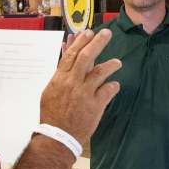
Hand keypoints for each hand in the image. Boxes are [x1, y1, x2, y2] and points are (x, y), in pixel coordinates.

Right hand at [39, 28, 121, 144]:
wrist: (58, 136)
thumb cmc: (53, 113)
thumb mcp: (51, 90)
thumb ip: (61, 73)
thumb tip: (65, 53)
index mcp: (60, 79)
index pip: (71, 55)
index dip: (81, 42)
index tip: (88, 32)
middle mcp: (73, 83)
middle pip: (86, 57)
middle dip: (97, 43)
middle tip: (107, 34)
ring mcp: (85, 93)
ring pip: (101, 72)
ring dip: (111, 64)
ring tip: (117, 62)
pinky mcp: (96, 105)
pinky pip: (109, 90)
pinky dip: (113, 86)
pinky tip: (115, 85)